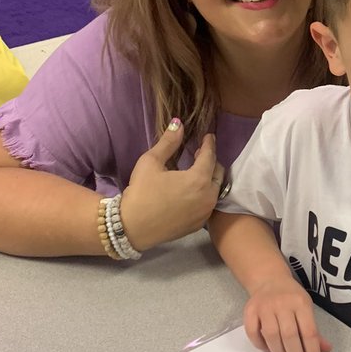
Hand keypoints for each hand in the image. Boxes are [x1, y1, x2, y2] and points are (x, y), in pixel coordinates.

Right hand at [120, 121, 224, 250]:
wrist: (132, 228)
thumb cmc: (141, 192)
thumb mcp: (151, 162)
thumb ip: (168, 142)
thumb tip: (179, 123)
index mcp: (198, 179)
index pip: (210, 156)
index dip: (209, 144)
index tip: (208, 136)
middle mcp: (208, 197)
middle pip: (218, 173)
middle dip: (211, 161)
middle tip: (199, 153)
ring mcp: (205, 213)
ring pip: (216, 189)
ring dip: (209, 177)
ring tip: (195, 170)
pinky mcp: (199, 224)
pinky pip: (208, 204)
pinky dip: (205, 193)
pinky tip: (191, 191)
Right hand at [244, 277, 332, 351]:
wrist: (270, 279)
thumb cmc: (291, 297)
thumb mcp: (307, 308)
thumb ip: (314, 330)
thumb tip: (325, 350)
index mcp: (300, 303)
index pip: (309, 332)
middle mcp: (282, 303)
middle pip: (289, 336)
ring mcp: (264, 306)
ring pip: (271, 336)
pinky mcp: (250, 310)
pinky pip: (253, 333)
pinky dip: (260, 345)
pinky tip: (268, 349)